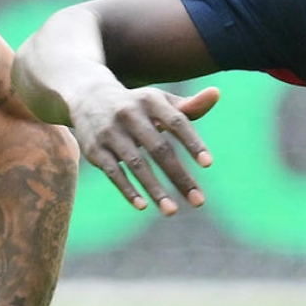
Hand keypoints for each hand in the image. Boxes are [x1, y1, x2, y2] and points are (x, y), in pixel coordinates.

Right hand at [70, 82, 219, 214]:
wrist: (89, 96)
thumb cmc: (136, 104)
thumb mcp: (159, 100)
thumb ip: (189, 105)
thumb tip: (217, 94)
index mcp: (151, 100)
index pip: (176, 122)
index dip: (192, 142)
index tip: (208, 164)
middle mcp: (130, 114)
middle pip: (159, 149)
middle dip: (179, 177)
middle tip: (199, 201)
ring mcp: (110, 132)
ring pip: (136, 164)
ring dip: (155, 190)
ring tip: (172, 211)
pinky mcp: (94, 149)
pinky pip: (114, 172)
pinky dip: (128, 189)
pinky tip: (143, 206)